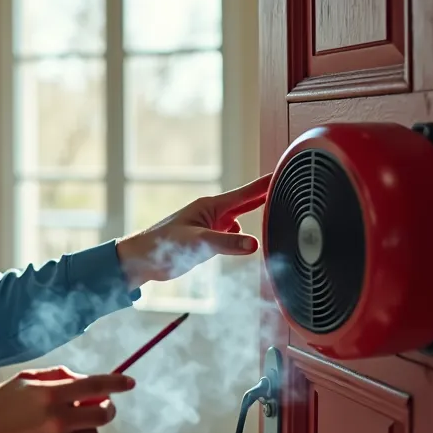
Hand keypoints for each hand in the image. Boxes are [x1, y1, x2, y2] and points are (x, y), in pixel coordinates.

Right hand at [0, 366, 134, 432]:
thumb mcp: (24, 380)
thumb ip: (57, 376)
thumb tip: (84, 381)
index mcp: (49, 396)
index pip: (95, 386)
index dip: (116, 383)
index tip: (128, 382)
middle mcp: (56, 422)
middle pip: (102, 414)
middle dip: (105, 408)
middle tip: (99, 405)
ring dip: (82, 427)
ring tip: (58, 426)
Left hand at [116, 173, 272, 287]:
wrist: (142, 259)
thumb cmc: (163, 245)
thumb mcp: (198, 243)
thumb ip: (226, 243)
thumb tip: (254, 244)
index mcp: (212, 206)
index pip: (247, 193)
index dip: (267, 184)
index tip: (285, 173)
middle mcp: (214, 214)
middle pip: (247, 203)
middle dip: (267, 197)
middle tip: (290, 189)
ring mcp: (211, 227)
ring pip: (241, 220)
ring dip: (256, 218)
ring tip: (276, 213)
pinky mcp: (208, 241)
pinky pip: (232, 236)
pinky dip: (243, 237)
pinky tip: (249, 242)